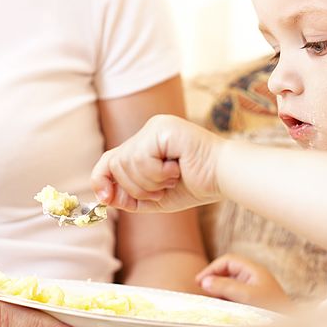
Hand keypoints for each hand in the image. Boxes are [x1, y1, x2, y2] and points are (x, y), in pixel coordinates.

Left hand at [91, 114, 224, 212]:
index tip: (106, 200)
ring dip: (148, 182)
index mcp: (145, 144)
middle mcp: (148, 131)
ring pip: (126, 163)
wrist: (224, 178)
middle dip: (134, 188)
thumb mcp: (155, 197)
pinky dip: (156, 173)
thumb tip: (104, 197)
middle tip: (161, 190)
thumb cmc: (196, 185)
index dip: (101, 180)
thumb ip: (129, 197)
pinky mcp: (163, 128)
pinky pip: (141, 158)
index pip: (109, 159)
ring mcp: (155, 127)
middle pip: (114, 164)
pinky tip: (176, 169)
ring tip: (172, 179)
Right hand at [196, 253, 288, 311]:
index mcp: (254, 270)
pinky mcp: (254, 301)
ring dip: (219, 289)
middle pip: (228, 271)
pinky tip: (222, 306)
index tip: (200, 281)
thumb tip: (205, 281)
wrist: (289, 323)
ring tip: (210, 299)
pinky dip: (225, 298)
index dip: (212, 268)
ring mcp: (254, 289)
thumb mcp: (247, 296)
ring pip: (231, 284)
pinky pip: (235, 295)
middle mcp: (254, 277)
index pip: (228, 261)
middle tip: (202, 290)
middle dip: (214, 278)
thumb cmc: (273, 309)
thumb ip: (226, 287)